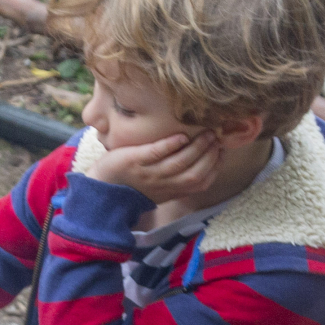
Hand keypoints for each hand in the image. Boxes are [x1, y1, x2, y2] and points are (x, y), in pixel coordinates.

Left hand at [88, 128, 223, 203]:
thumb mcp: (160, 187)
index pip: (202, 183)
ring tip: (205, 133)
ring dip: (195, 148)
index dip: (215, 167)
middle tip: (216, 137)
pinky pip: (155, 154)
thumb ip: (179, 177)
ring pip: (178, 164)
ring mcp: (148, 173)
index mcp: (172, 191)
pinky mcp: (133, 161)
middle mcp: (162, 185)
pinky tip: (181, 136)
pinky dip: (170, 146)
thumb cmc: (134, 184)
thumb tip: (204, 158)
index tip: (223, 151)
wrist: (101, 188)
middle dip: (209, 155)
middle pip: (194, 174)